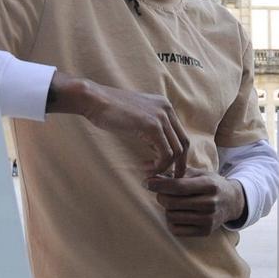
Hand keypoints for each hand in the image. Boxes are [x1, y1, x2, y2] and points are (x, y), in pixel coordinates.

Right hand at [48, 72, 188, 177]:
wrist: (94, 100)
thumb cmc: (108, 111)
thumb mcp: (136, 117)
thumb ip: (150, 128)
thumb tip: (157, 148)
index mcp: (164, 106)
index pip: (180, 135)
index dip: (176, 155)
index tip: (164, 167)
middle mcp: (167, 109)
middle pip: (184, 143)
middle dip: (179, 164)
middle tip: (169, 177)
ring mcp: (161, 117)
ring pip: (176, 151)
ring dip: (165, 167)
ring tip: (150, 172)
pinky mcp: (152, 126)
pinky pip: (165, 153)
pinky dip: (159, 166)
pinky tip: (146, 168)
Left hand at [145, 168, 246, 237]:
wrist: (232, 202)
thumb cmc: (210, 185)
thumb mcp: (198, 174)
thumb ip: (175, 174)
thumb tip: (150, 174)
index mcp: (209, 185)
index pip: (178, 186)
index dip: (159, 185)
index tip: (147, 182)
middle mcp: (210, 203)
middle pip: (171, 202)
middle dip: (160, 196)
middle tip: (161, 193)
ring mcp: (208, 219)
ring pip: (171, 216)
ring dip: (166, 209)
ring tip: (173, 203)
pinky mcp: (205, 232)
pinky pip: (176, 229)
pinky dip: (171, 222)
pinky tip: (177, 214)